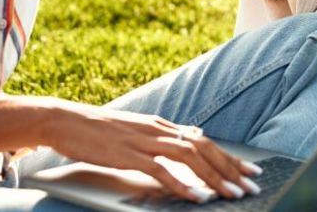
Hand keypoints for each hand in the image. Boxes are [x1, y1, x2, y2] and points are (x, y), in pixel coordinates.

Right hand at [43, 101, 260, 202]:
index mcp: (162, 125)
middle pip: (204, 148)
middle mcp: (158, 130)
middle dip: (230, 169)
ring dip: (214, 177)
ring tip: (232, 194)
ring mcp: (144, 141)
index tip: (250, 171)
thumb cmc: (98, 130)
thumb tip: (192, 138)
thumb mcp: (137, 131)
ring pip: (189, 157)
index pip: (205, 141)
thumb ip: (163, 137)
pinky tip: (195, 196)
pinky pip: (161, 170)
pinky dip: (181, 183)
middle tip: (251, 186)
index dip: (230, 157)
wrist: (65, 120)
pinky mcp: (128, 154)